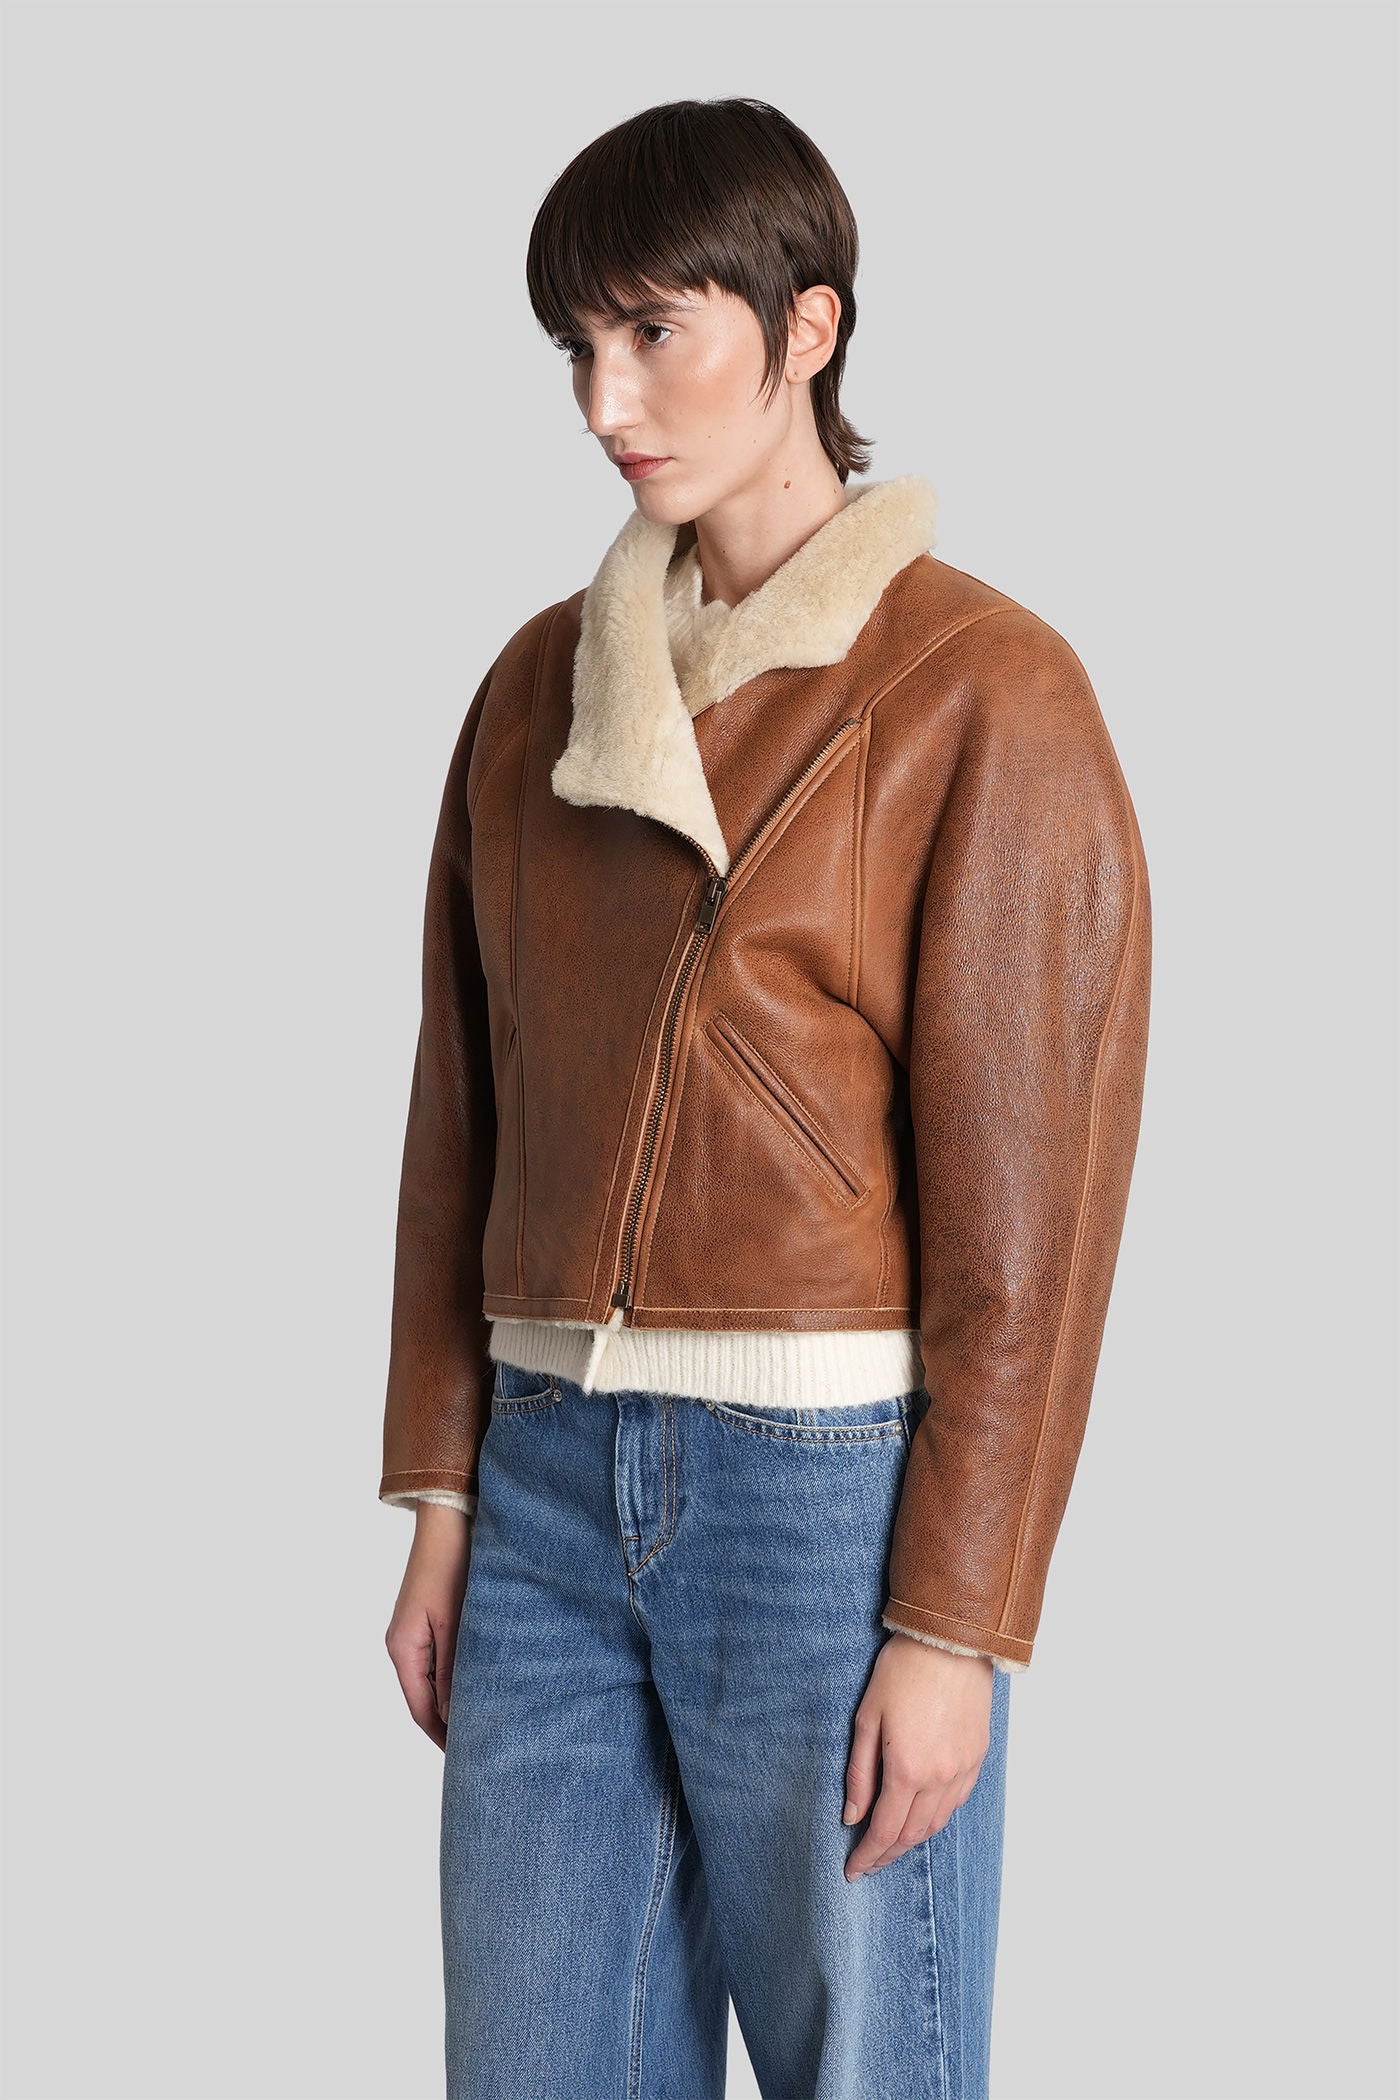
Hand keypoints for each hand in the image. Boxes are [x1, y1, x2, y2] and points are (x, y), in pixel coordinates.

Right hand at [384, 1503, 472, 1749]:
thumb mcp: (455, 1622)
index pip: (420, 1708)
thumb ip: (454, 1670)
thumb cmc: (451, 1565)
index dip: (442, 1736)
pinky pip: (440, 1661)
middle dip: (448, 1724)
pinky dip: (457, 1678)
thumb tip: (455, 1716)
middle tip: (480, 1747)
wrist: (449, 1520)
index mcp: (403, 1649)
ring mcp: (415, 1633)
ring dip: (455, 1701)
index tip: (465, 1759)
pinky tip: (480, 1684)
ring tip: (485, 1721)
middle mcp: (403, 1645)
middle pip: (424, 1699)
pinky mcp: (430, 1621)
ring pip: (434, 1681)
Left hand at [842, 1630, 993, 1878]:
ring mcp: (963, 1769)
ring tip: (890, 1844)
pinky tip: (921, 1816)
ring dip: (912, 1839)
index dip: (867, 1856)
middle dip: (887, 1854)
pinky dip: (936, 1817)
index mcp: (908, 1769)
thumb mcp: (867, 1718)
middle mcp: (940, 1777)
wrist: (951, 1642)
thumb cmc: (902, 1671)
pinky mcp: (977, 1757)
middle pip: (912, 1834)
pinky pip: (956, 1802)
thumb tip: (852, 1816)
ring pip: (937, 1823)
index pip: (885, 1830)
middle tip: (868, 1862)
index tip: (852, 1871)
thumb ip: (860, 1773)